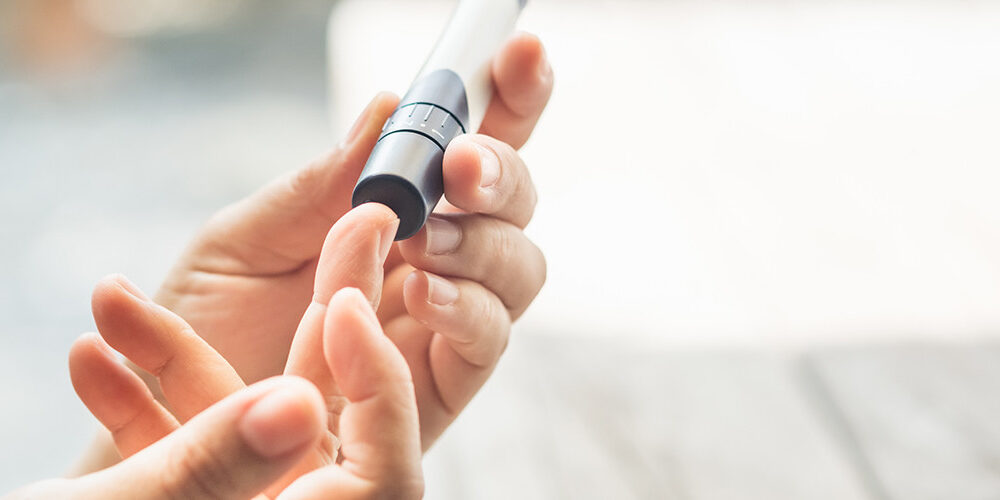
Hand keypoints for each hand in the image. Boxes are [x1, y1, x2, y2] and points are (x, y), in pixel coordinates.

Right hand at [45, 278, 421, 499]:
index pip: (387, 476)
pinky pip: (183, 455)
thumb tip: (298, 402)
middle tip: (339, 228)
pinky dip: (140, 409)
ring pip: (240, 430)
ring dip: (179, 363)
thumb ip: (213, 469)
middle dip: (314, 328)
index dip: (378, 384)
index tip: (346, 304)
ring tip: (115, 293)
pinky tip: (88, 353)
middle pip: (326, 428)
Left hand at [152, 33, 551, 447]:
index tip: (518, 51)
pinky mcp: (441, 386)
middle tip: (459, 163)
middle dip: (502, 171)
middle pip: (512, 204)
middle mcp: (431, 261)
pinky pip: (487, 343)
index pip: (465, 147)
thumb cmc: (203, 327)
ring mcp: (443, 323)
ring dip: (486, 242)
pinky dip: (468, 309)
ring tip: (424, 239)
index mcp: (390, 212)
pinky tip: (419, 295)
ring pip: (519, 267)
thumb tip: (386, 106)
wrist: (169, 424)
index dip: (504, 96)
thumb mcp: (245, 240)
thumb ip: (320, 185)